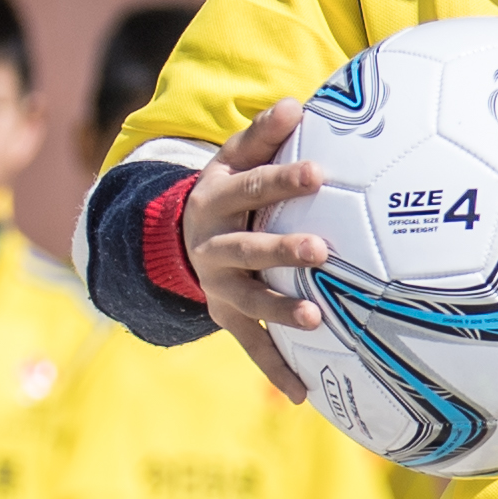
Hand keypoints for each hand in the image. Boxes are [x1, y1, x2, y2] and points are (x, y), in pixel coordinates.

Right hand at [176, 101, 334, 404]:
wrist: (176, 240)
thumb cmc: (226, 192)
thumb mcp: (231, 159)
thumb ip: (262, 137)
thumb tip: (296, 104)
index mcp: (214, 199)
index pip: (251, 186)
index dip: (282, 180)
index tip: (318, 173)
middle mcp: (211, 246)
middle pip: (247, 248)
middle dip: (282, 250)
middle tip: (321, 250)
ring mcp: (217, 286)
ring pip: (248, 301)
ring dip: (280, 312)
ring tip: (315, 320)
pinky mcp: (226, 317)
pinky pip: (251, 347)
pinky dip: (276, 370)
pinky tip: (304, 394)